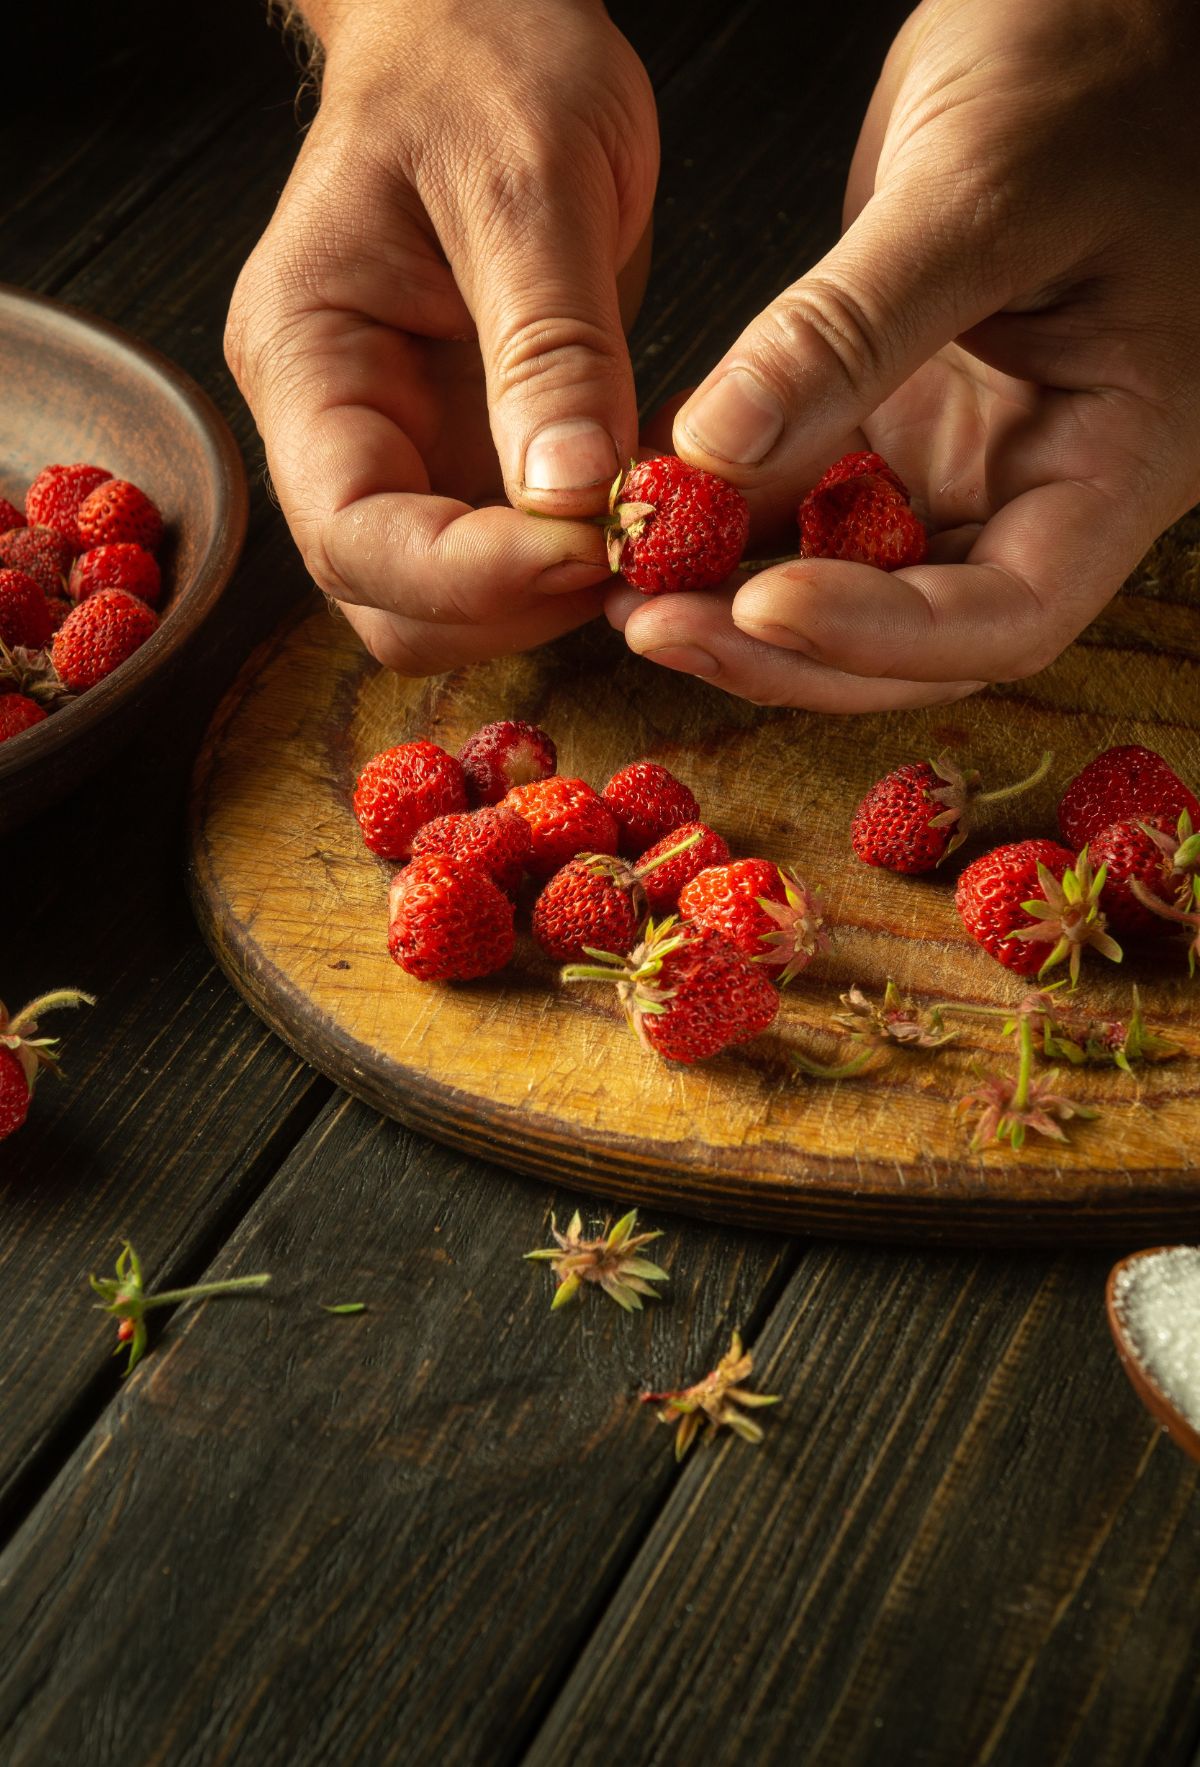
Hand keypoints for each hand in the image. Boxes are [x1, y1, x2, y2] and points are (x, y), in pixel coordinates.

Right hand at [225, 0, 657, 673]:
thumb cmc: (484, 61)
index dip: (467, 574)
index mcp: (308, 357)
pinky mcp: (472, 456)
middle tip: (634, 554)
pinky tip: (643, 520)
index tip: (590, 551)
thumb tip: (572, 497)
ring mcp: (405, 451)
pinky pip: (512, 561)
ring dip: (548, 601)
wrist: (483, 21)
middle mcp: (340, 427)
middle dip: (509, 605)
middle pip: (392, 601)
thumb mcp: (529, 179)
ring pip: (451, 606)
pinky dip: (575, 567)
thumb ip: (549, 343)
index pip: (351, 533)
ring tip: (648, 538)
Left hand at [608, 0, 1199, 710]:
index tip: (762, 604)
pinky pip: (797, 499)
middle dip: (782, 644)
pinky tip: (638, 512)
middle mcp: (1036, 486)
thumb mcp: (980, 189)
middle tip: (654, 625)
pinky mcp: (889, 423)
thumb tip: (715, 447)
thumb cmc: (1096, 69)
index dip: (883, 636)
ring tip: (622, 586)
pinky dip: (720, 516)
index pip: (1006, 614)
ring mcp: (958, 461)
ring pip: (841, 578)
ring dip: (730, 595)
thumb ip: (852, 328)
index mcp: (1115, 459)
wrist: (1093, 6)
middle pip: (911, 632)